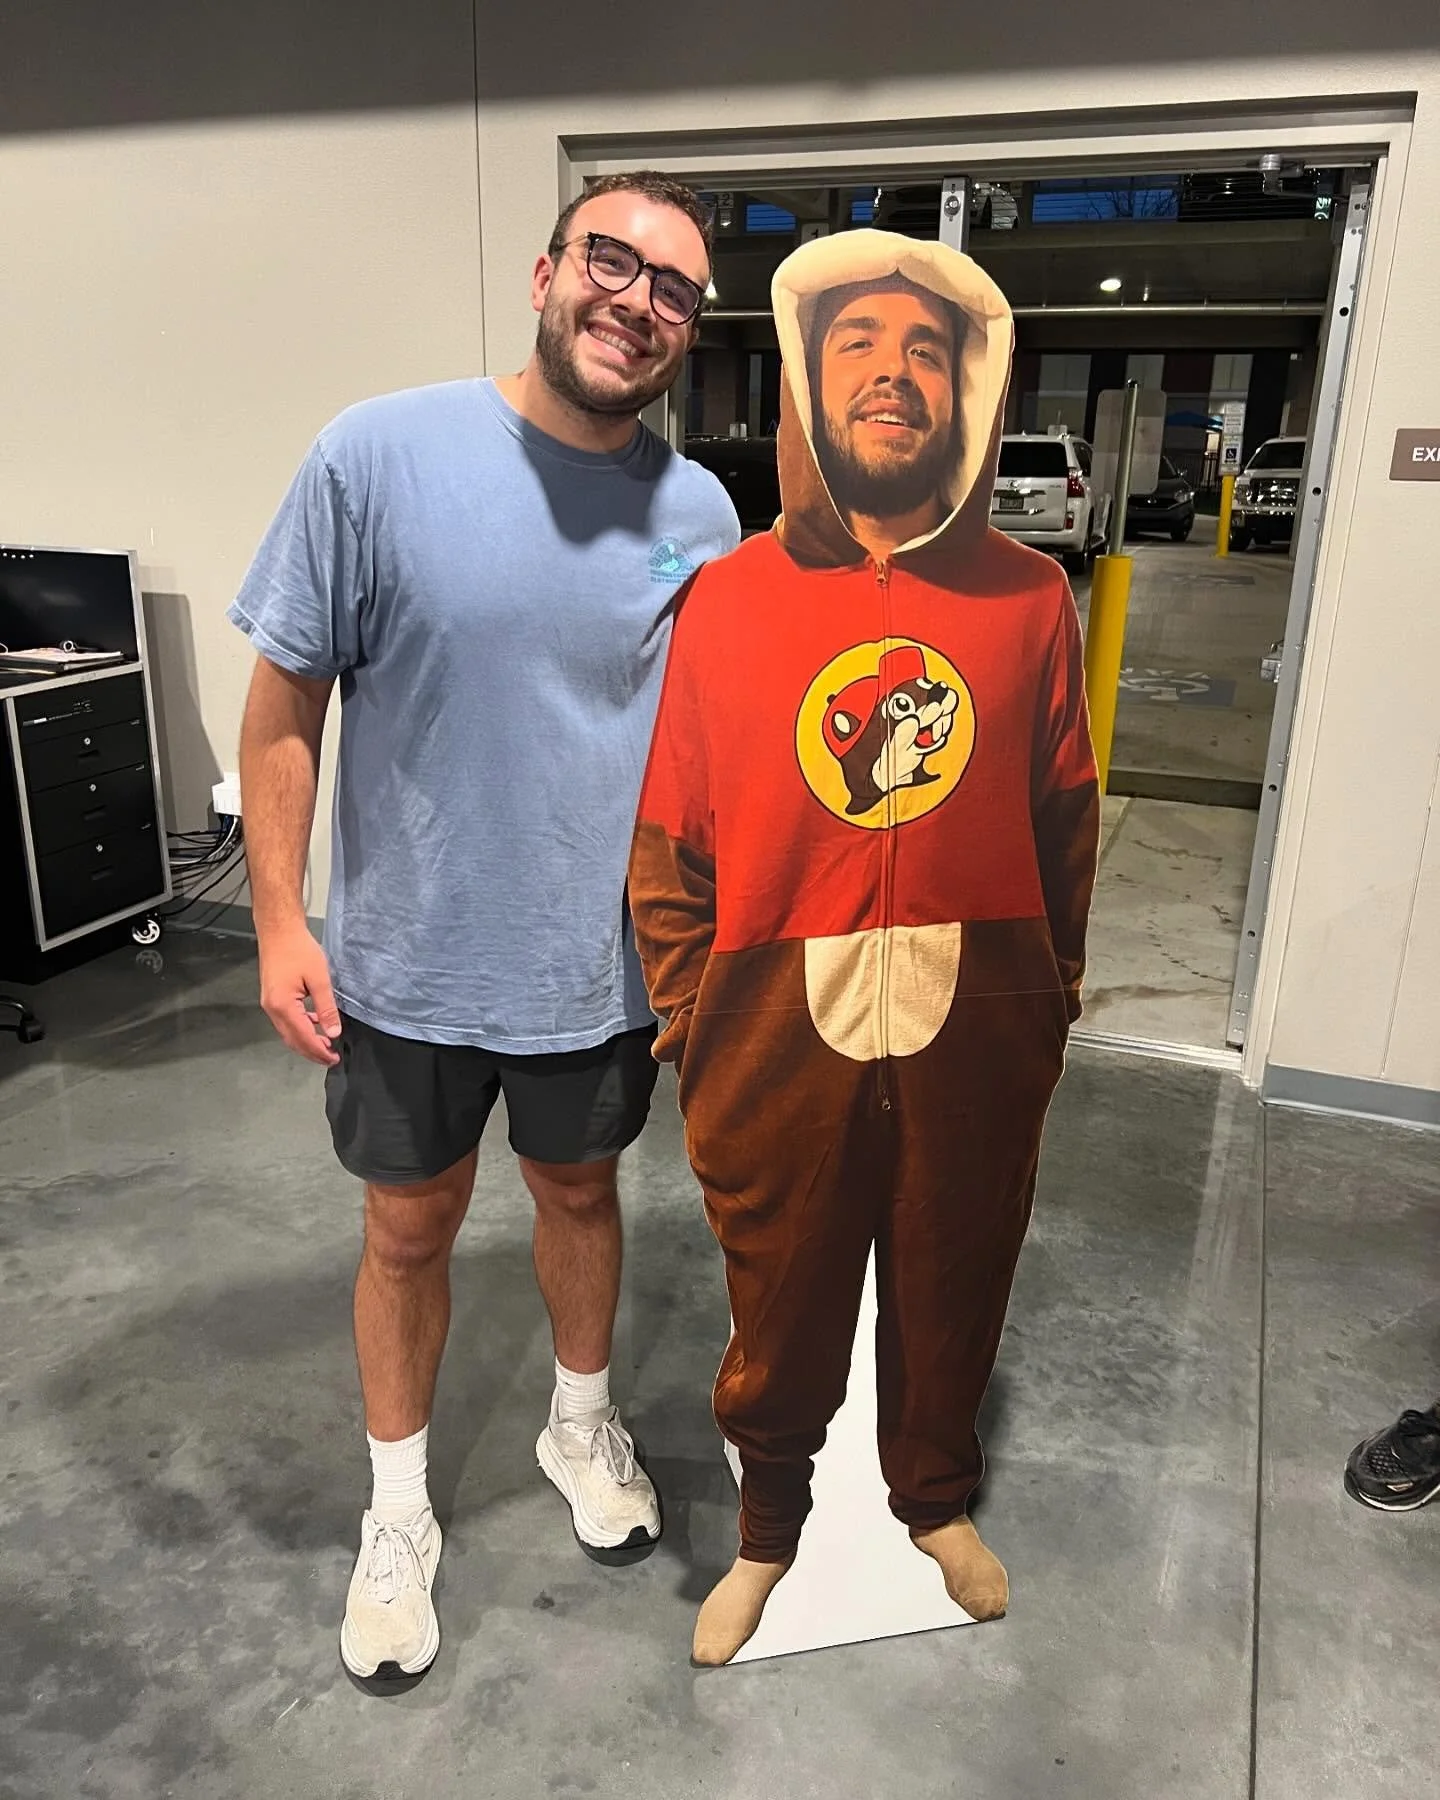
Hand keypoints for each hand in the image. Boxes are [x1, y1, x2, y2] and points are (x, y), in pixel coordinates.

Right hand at [257, 920, 341, 1064]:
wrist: (278, 931)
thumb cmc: (298, 949)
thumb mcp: (319, 979)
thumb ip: (327, 1008)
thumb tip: (334, 1032)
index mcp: (283, 1006)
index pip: (303, 1037)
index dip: (319, 1051)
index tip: (333, 1059)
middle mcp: (272, 1009)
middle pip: (293, 1040)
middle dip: (312, 1052)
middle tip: (330, 1058)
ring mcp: (269, 1004)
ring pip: (288, 1032)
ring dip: (306, 1041)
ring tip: (326, 1044)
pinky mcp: (272, 998)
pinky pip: (286, 1021)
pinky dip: (300, 1028)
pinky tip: (314, 1023)